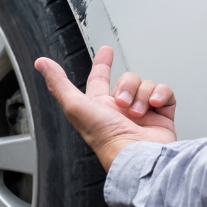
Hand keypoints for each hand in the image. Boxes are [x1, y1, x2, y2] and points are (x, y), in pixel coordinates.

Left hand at [35, 46, 175, 171]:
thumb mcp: (75, 106)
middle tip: (122, 103)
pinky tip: (153, 106)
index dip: (102, 63)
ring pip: (145, 84)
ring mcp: (143, 113)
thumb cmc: (105, 138)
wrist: (138, 156)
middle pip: (126, 79)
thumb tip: (41, 63)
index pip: (99, 79)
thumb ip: (59, 83)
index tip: (106, 50)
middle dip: (125, 85)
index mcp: (100, 107)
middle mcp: (121, 109)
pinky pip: (164, 92)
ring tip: (137, 112)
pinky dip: (160, 95)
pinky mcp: (162, 116)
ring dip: (141, 94)